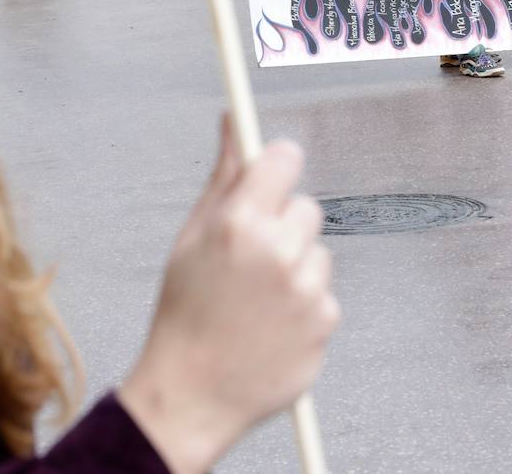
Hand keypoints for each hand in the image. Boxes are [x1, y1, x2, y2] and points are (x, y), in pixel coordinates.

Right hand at [120, 120, 337, 473]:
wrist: (193, 391)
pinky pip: (323, 292)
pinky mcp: (325, 321)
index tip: (270, 175)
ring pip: (316, 251)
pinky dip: (304, 304)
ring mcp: (306, 288)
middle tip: (248, 257)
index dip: (276, 165)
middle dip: (281, 224)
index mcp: (238, 223)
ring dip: (295, 266)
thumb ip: (223, 176)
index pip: (283, 158)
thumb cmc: (185, 311)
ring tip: (257, 297)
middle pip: (305, 206)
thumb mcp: (191, 237)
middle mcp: (277, 251)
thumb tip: (233, 120)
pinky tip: (271, 323)